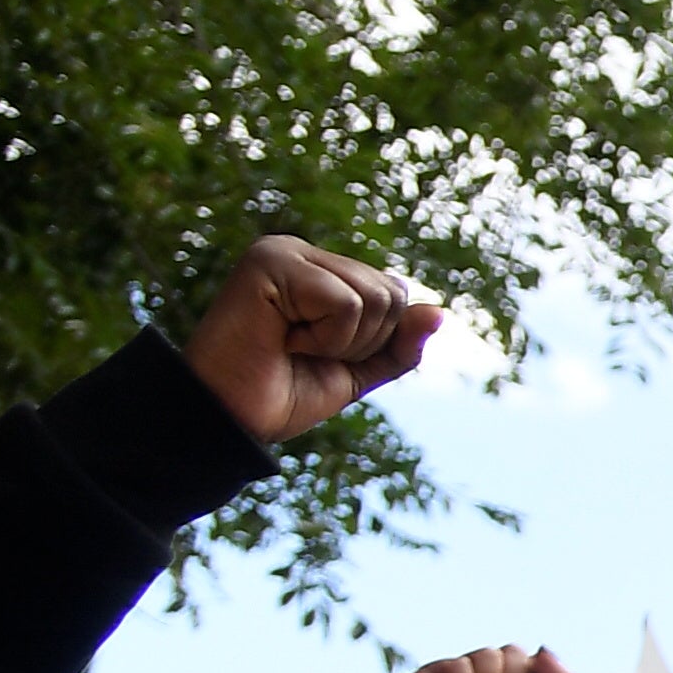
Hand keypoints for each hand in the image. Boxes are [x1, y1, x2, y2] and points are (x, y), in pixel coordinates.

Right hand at [179, 236, 434, 447]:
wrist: (231, 420)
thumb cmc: (283, 393)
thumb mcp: (356, 372)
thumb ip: (399, 344)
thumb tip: (441, 312)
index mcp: (320, 270)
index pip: (394, 292)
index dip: (374, 340)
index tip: (320, 354)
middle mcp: (301, 252)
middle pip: (391, 292)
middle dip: (361, 341)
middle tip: (304, 351)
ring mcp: (283, 252)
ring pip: (374, 297)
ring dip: (340, 342)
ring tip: (290, 344)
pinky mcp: (269, 262)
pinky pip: (346, 304)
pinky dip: (324, 337)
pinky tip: (281, 338)